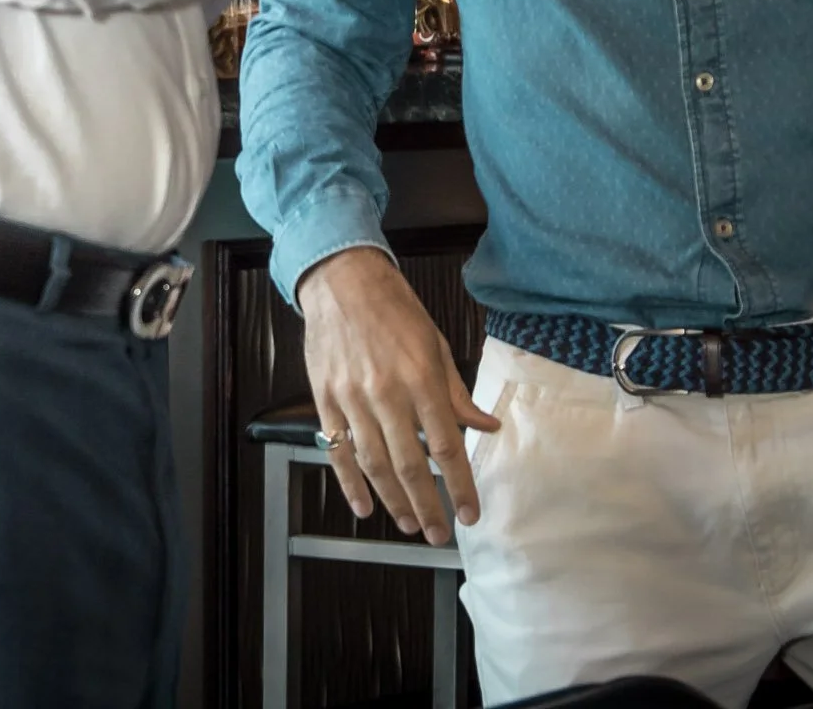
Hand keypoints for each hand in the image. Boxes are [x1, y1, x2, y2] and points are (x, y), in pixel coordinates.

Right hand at [297, 247, 498, 545]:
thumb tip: (486, 426)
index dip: (460, 484)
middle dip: (428, 505)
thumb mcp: (435, 343)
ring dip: (393, 500)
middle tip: (440, 533)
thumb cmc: (394, 308)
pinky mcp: (325, 399)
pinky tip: (364, 506)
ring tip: (410, 524)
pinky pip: (337, 450)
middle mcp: (386, 392)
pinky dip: (350, 483)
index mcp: (420, 376)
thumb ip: (457, 392)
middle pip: (409, 464)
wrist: (342, 279)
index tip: (470, 512)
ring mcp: (351, 398)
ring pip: (374, 463)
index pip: (445, 444)